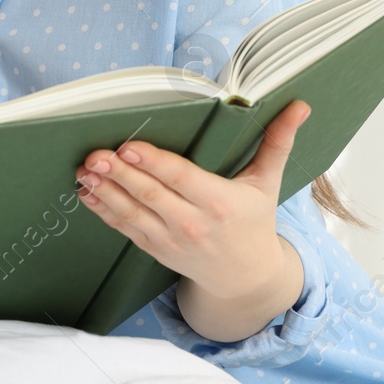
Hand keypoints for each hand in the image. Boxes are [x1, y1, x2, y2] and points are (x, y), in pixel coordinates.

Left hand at [74, 99, 311, 341]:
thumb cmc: (255, 222)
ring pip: (132, 213)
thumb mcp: (268, 182)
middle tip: (95, 155)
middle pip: (151, 195)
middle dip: (120, 174)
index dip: (153, 163)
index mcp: (219, 202)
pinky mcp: (155, 249)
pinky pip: (125, 229)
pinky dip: (104, 211)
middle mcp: (192, 224)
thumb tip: (299, 105)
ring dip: (105, 192)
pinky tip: (87, 193)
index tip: (128, 146)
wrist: (245, 279)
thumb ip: (277, 142)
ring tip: (84, 171)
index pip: (181, 178)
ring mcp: (170, 240)